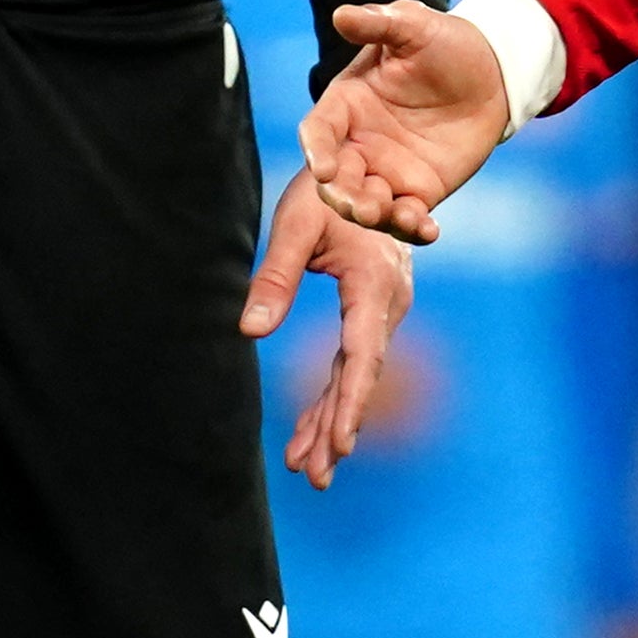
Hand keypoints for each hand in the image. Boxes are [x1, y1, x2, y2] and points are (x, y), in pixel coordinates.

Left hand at [241, 171, 409, 487]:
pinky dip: (332, 395)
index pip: (361, 355)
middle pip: (360, 376)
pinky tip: (311, 429)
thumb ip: (274, 279)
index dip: (350, 404)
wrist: (361, 159)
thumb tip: (249, 331)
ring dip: (331, 420)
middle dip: (337, 429)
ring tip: (306, 468)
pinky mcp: (371, 308)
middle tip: (315, 478)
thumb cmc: (328, 186)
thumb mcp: (296, 225)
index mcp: (375, 281)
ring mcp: (383, 306)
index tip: (340, 446)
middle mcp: (389, 299)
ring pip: (355, 374)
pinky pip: (352, 360)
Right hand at [297, 0, 510, 245]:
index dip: (316, 150)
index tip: (322, 167)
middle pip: (336, 178)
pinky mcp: (419, 191)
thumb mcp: (414, 26)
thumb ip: (379, 23)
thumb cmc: (445, 43)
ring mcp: (387, 170)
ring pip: (366, 202)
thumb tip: (342, 14)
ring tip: (386, 217)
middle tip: (356, 206)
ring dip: (371, 214)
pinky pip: (407, 217)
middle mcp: (359, 142)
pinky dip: (412, 228)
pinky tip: (427, 230)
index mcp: (347, 103)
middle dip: (341, 195)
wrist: (491, 72)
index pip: (319, 131)